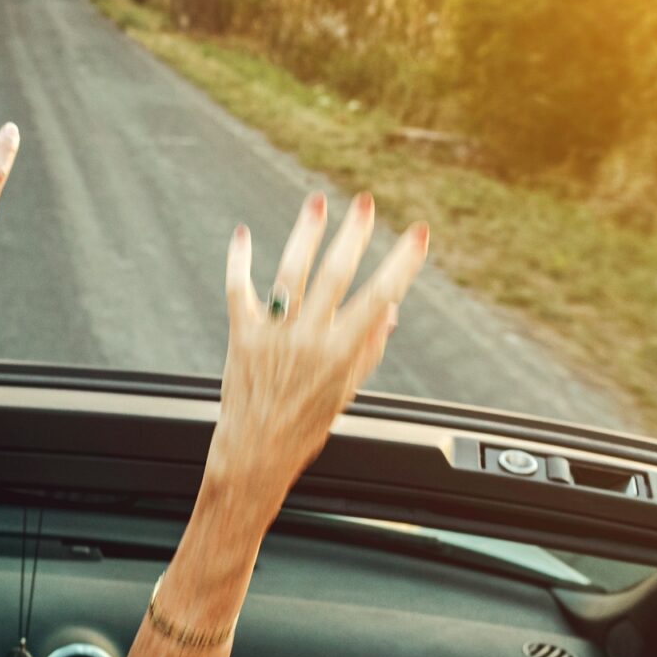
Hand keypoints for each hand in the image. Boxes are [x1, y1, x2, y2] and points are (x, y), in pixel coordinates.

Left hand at [208, 193, 427, 505]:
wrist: (253, 454)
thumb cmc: (303, 428)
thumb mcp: (346, 392)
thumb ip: (367, 348)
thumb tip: (389, 309)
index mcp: (340, 354)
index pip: (379, 297)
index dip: (401, 264)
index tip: (417, 233)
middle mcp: (307, 339)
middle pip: (335, 275)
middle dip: (353, 235)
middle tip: (365, 203)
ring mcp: (272, 333)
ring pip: (291, 272)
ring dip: (305, 234)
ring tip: (317, 202)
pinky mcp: (241, 333)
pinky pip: (239, 288)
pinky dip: (239, 261)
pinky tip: (242, 234)